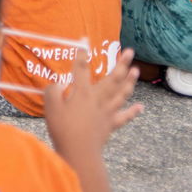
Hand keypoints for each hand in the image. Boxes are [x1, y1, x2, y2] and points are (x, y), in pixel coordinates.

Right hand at [43, 48, 141, 162]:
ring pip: (122, 93)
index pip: (81, 68)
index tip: (84, 40)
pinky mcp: (111, 124)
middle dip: (122, 63)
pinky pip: (124, 116)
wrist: (79, 151)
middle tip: (130, 51)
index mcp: (82, 92)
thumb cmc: (62, 128)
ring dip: (130, 81)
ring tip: (136, 70)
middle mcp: (98, 99)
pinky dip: (133, 112)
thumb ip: (53, 91)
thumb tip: (59, 84)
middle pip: (112, 78)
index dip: (82, 54)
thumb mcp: (50, 106)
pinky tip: (140, 107)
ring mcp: (107, 111)